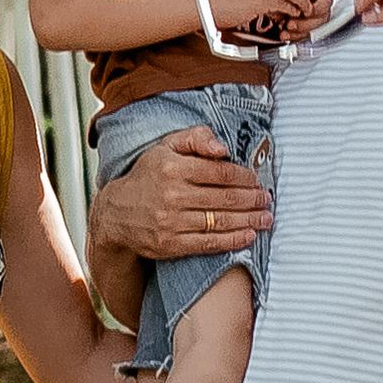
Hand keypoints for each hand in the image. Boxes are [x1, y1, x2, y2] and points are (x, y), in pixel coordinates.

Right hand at [90, 124, 274, 264]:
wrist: (115, 214)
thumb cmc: (147, 176)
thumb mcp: (165, 147)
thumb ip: (195, 139)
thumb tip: (223, 148)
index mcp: (173, 168)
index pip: (220, 172)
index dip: (244, 177)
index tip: (257, 180)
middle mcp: (172, 195)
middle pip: (224, 198)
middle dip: (252, 199)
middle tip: (267, 200)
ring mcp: (171, 222)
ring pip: (220, 221)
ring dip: (249, 220)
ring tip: (265, 218)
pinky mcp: (171, 244)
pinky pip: (209, 242)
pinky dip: (233, 240)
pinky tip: (249, 235)